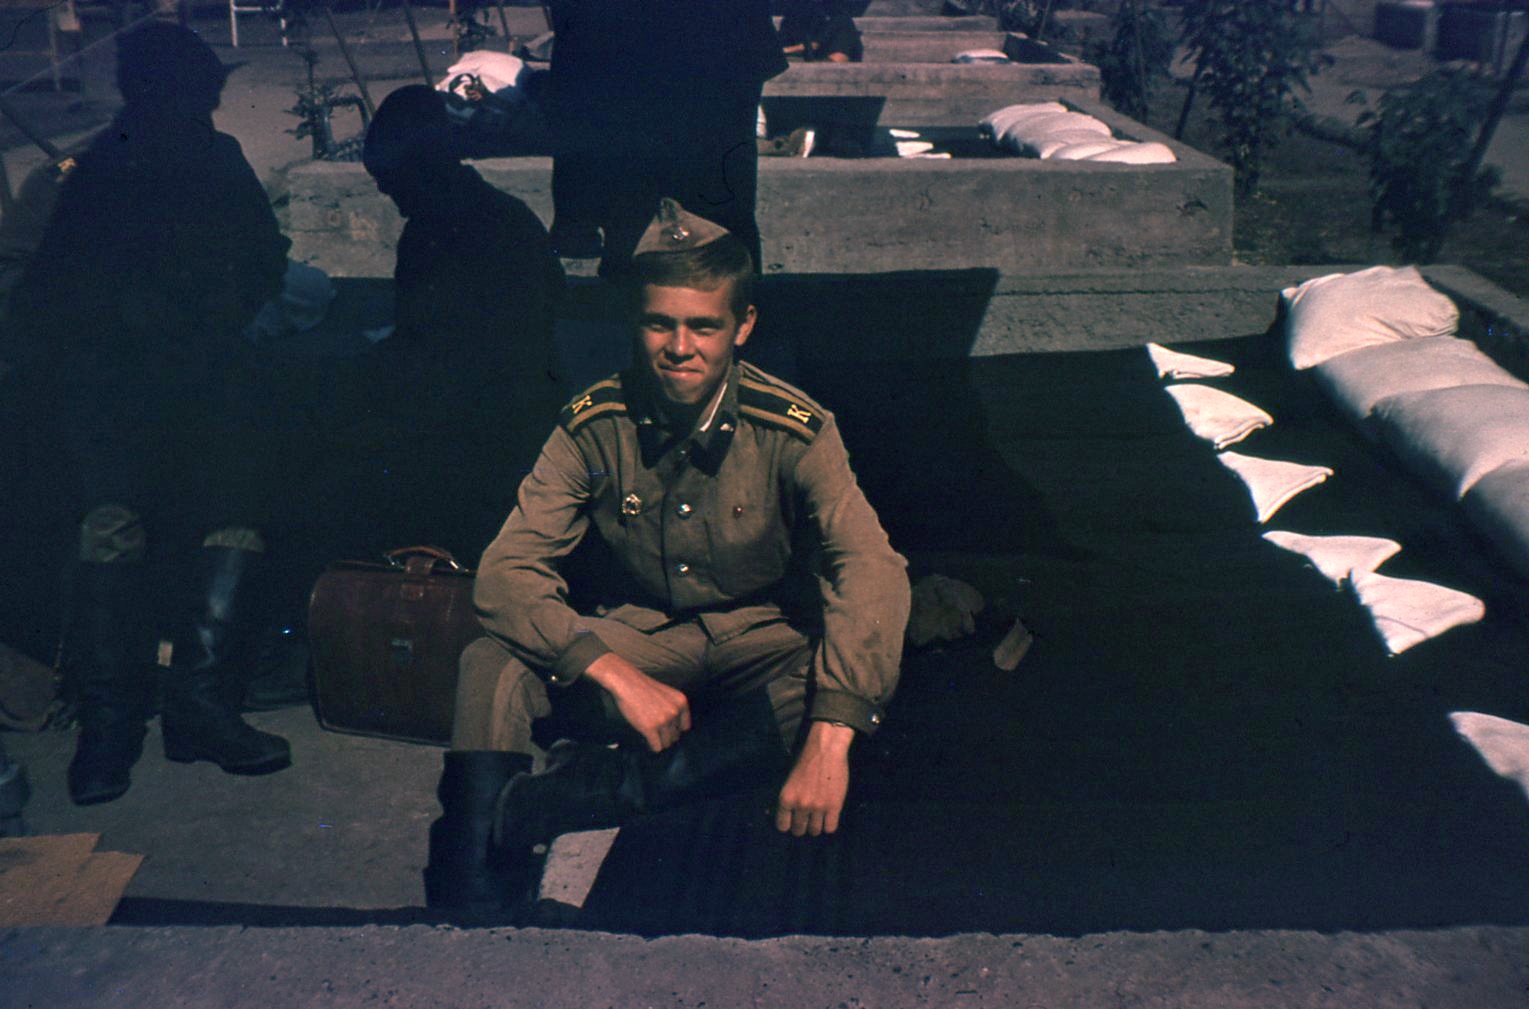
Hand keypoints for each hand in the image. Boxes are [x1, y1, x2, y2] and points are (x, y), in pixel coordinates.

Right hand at [582, 652, 690, 752]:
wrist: (626, 683)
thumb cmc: (644, 688)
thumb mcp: (667, 694)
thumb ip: (674, 709)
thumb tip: (676, 732)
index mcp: (681, 702)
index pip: (685, 727)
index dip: (673, 729)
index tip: (664, 728)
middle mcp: (675, 712)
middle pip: (675, 737)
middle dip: (665, 736)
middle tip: (654, 731)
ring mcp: (663, 720)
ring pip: (666, 744)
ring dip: (658, 742)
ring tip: (649, 735)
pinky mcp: (650, 728)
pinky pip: (656, 747)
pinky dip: (651, 746)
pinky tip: (645, 739)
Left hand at [775, 720, 853, 835]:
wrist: (826, 749)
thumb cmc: (805, 761)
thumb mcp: (788, 780)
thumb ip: (785, 798)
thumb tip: (771, 813)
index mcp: (786, 798)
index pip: (782, 826)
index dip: (787, 825)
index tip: (792, 821)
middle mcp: (800, 805)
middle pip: (799, 831)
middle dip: (802, 826)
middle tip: (806, 819)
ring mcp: (818, 807)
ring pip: (815, 831)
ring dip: (816, 826)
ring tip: (818, 817)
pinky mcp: (834, 807)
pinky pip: (830, 828)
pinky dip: (829, 825)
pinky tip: (829, 817)